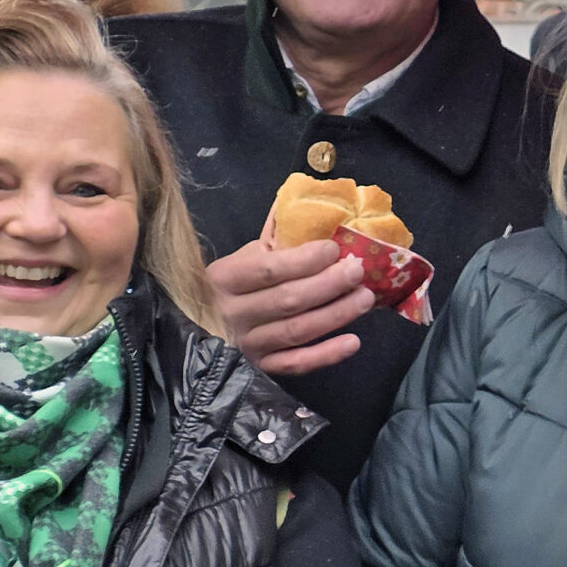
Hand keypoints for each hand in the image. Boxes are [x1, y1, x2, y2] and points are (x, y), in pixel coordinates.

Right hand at [208, 239, 375, 376]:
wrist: (201, 324)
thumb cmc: (232, 284)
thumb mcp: (245, 256)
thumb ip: (274, 236)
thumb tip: (304, 198)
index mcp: (224, 277)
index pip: (268, 269)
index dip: (304, 260)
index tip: (334, 250)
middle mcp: (232, 313)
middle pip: (287, 300)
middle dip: (328, 284)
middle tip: (358, 271)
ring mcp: (246, 344)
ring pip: (296, 331)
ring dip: (335, 315)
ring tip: (365, 298)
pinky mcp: (259, 368)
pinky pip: (295, 364)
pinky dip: (325, 355)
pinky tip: (353, 341)